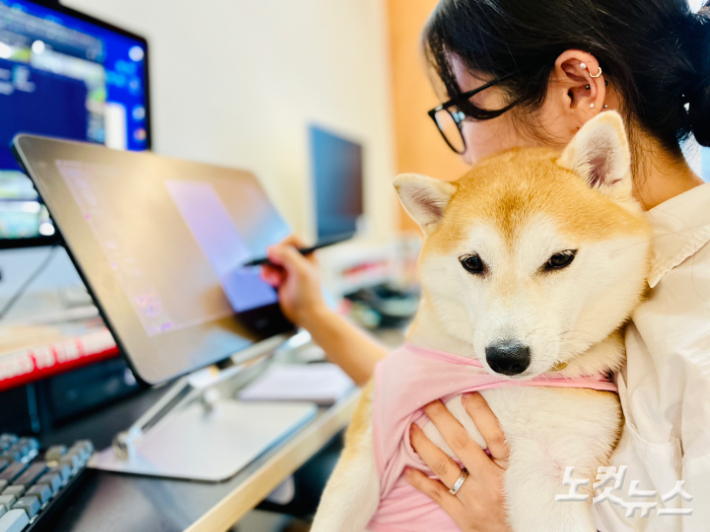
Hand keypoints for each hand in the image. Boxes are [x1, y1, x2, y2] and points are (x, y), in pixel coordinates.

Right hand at [260, 235, 328, 326]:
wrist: (306, 314)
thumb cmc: (308, 293)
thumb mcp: (300, 271)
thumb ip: (287, 256)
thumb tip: (270, 249)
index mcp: (308, 254)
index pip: (293, 239)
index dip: (283, 244)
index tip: (276, 254)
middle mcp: (299, 260)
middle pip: (279, 249)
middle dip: (272, 258)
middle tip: (270, 267)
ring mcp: (290, 269)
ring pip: (272, 260)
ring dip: (268, 268)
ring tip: (271, 279)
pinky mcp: (282, 278)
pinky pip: (269, 271)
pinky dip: (267, 275)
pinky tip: (270, 282)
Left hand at [405, 393, 511, 531]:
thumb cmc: (523, 502)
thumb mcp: (527, 476)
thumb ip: (512, 452)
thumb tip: (497, 417)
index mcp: (511, 469)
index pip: (495, 435)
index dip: (480, 413)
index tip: (467, 394)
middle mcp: (491, 482)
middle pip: (461, 445)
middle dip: (442, 420)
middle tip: (428, 402)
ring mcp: (474, 499)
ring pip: (443, 467)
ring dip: (424, 445)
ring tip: (411, 428)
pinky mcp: (461, 515)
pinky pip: (436, 494)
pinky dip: (420, 481)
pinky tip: (407, 469)